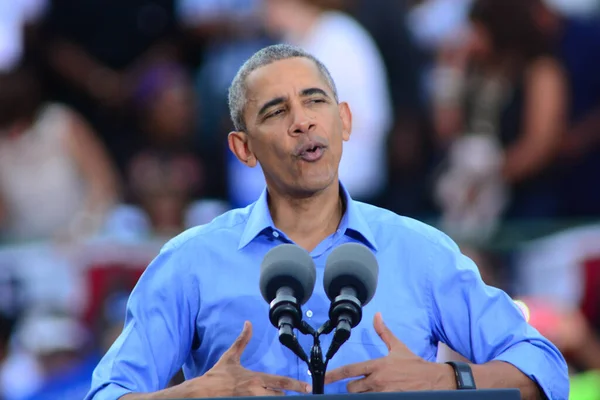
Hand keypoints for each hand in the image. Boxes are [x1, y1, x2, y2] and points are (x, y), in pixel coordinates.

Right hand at [180, 321, 310, 396]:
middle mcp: (256, 392)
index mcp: (255, 379)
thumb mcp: (231, 356)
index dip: (297, 385)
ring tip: (279, 393)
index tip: (309, 387)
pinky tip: (270, 397)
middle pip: (280, 396)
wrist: (202, 392)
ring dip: (276, 397)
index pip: (281, 382)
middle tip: (299, 392)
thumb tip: (248, 323)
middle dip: (286, 394)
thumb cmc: (217, 375)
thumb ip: (242, 340)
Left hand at [325, 313, 455, 392]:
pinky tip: (375, 393)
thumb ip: (384, 332)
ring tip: (370, 388)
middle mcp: (377, 380)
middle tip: (361, 383)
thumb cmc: (414, 364)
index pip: (349, 370)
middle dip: (353, 386)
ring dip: (362, 393)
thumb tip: (376, 315)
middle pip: (352, 388)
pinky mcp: (389, 399)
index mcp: (377, 365)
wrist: (433, 380)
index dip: (333, 375)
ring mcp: (382, 393)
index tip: (322, 379)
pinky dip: (371, 397)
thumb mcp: (398, 347)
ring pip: (360, 397)